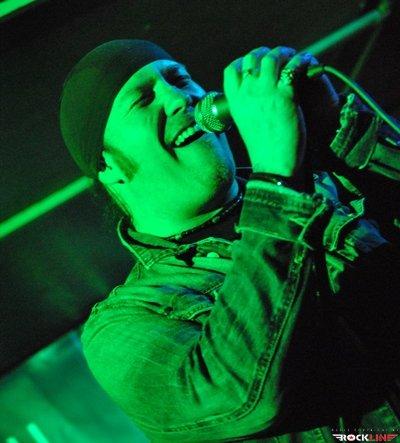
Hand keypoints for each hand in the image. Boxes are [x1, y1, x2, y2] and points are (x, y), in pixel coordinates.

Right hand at [224, 46, 312, 177]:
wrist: (273, 164)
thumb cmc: (262, 148)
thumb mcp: (246, 123)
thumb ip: (248, 105)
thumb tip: (257, 93)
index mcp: (235, 102)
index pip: (232, 70)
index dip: (244, 61)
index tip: (255, 61)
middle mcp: (247, 94)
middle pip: (253, 58)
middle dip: (266, 53)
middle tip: (279, 56)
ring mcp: (265, 93)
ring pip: (272, 58)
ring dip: (284, 53)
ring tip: (294, 57)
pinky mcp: (286, 96)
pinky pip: (293, 68)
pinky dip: (302, 60)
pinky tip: (307, 63)